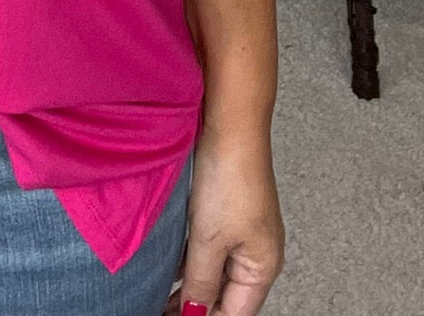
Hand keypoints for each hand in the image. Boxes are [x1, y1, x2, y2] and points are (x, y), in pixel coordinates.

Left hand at [161, 130, 285, 315]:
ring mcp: (242, 231)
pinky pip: (209, 247)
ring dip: (191, 283)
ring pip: (215, 271)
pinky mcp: (227, 211)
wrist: (230, 125)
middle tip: (162, 310)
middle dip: (197, 305)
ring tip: (161, 295)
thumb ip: (201, 280)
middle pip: (227, 296)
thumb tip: (195, 312)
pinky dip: (191, 260)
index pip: (234, 313)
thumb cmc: (230, 176)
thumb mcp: (209, 239)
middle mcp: (257, 252)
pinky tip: (169, 264)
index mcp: (262, 267)